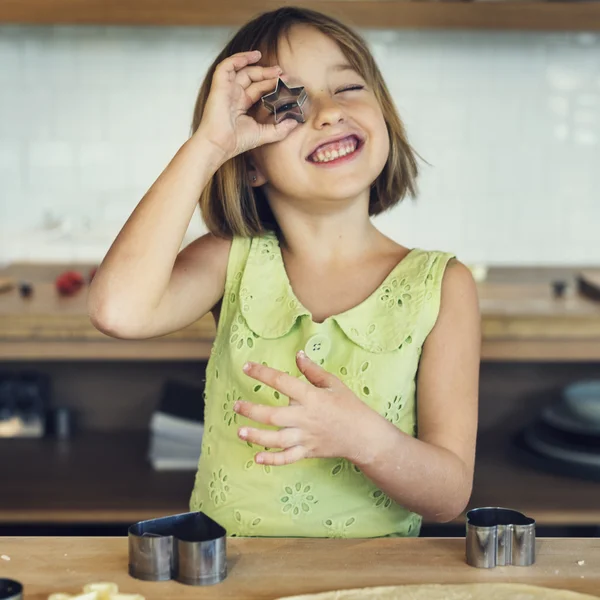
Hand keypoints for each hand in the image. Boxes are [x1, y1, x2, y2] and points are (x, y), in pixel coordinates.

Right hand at [196, 50, 298, 160]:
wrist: (220, 145)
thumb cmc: (236, 142)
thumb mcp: (264, 134)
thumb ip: (280, 129)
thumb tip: (295, 123)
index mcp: (241, 104)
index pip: (258, 88)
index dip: (271, 83)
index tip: (286, 82)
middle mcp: (233, 95)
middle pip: (251, 77)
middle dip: (267, 73)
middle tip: (282, 73)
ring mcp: (226, 89)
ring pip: (240, 69)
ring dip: (255, 63)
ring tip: (271, 65)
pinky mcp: (219, 86)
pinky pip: (227, 66)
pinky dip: (239, 58)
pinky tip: (253, 56)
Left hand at [233, 350, 379, 465]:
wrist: (364, 436)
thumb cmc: (349, 406)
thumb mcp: (333, 383)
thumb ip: (313, 370)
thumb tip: (298, 354)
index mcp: (311, 397)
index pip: (282, 382)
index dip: (262, 373)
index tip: (246, 367)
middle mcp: (305, 417)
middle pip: (273, 415)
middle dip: (252, 411)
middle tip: (236, 406)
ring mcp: (305, 437)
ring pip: (276, 439)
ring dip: (256, 436)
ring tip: (240, 432)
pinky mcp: (307, 451)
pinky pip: (287, 458)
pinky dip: (272, 460)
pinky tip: (257, 458)